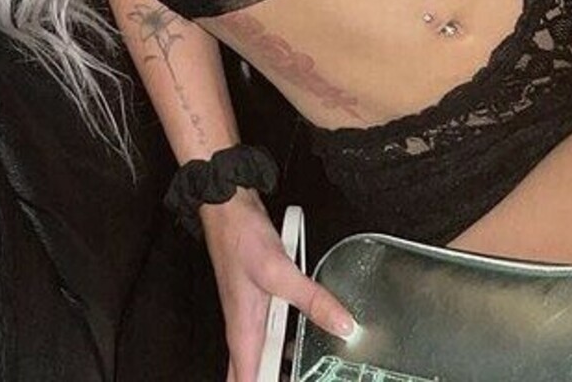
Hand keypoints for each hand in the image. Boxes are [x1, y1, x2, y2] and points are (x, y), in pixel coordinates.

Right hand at [201, 189, 354, 381]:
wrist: (228, 207)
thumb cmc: (240, 237)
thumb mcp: (280, 270)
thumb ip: (312, 299)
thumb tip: (343, 324)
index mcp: (244, 330)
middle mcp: (243, 327)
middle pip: (249, 374)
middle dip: (268, 381)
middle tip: (298, 379)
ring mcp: (249, 314)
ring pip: (260, 355)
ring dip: (277, 366)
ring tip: (302, 370)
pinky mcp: (256, 299)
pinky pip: (268, 332)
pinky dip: (282, 340)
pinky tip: (302, 331)